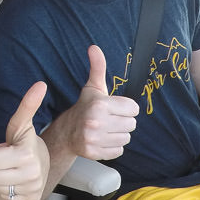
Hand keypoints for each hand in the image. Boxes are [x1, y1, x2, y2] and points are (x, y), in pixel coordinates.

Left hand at [0, 81, 48, 199]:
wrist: (38, 163)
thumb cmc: (22, 141)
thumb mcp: (20, 124)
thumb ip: (27, 105)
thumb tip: (41, 84)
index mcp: (27, 154)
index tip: (6, 149)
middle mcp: (33, 173)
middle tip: (7, 160)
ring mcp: (33, 188)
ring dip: (1, 178)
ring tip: (12, 169)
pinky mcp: (31, 199)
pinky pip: (5, 196)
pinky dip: (8, 189)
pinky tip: (17, 180)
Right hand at [57, 45, 138, 160]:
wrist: (66, 131)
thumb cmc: (85, 107)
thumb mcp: (93, 87)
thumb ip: (97, 67)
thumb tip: (94, 47)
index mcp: (100, 104)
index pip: (133, 109)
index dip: (126, 108)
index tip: (114, 108)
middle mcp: (96, 122)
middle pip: (131, 125)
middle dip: (122, 121)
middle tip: (109, 119)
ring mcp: (94, 139)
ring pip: (126, 138)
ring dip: (118, 134)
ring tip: (105, 129)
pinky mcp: (94, 153)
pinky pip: (118, 151)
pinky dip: (112, 147)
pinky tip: (102, 140)